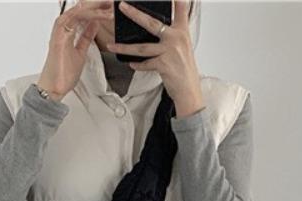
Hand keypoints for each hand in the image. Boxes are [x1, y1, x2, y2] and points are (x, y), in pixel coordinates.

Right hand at [37, 0, 113, 99]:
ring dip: (93, 8)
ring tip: (107, 7)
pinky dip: (81, 13)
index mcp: (67, 31)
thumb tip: (94, 25)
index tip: (109, 8)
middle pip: (81, 10)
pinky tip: (91, 9)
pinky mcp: (59, 37)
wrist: (55, 87)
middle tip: (110, 3)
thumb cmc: (63, 73)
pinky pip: (70, 20)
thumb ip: (86, 37)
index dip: (97, 9)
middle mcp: (62, 29)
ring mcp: (60, 32)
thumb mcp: (81, 52)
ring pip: (78, 12)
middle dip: (97, 5)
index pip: (83, 15)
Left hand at [106, 0, 204, 117]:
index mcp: (182, 31)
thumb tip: (159, 27)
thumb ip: (173, 34)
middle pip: (151, 23)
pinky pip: (145, 63)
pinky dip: (137, 65)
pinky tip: (131, 64)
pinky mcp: (164, 65)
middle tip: (122, 6)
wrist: (189, 91)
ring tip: (112, 45)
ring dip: (124, 47)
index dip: (176, 0)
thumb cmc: (185, 70)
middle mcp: (176, 38)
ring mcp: (169, 51)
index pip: (181, 9)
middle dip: (134, 13)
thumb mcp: (184, 47)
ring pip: (142, 47)